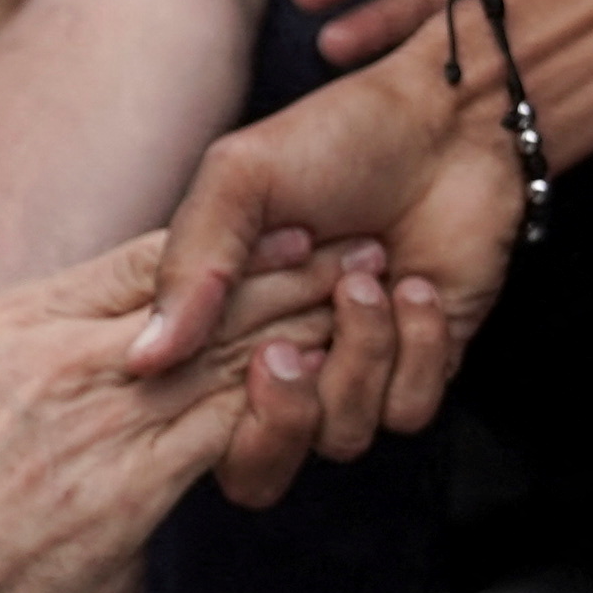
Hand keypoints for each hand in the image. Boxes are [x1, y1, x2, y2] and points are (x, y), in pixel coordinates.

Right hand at [0, 241, 332, 592]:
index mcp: (8, 325)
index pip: (133, 262)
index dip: (207, 243)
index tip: (261, 223)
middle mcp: (66, 356)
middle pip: (201, 294)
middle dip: (281, 268)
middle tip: (349, 244)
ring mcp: (108, 418)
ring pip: (232, 353)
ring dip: (306, 325)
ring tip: (370, 301)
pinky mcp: (139, 487)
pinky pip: (231, 429)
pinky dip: (287, 402)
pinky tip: (334, 385)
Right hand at [134, 48, 508, 501]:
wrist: (446, 120)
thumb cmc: (335, 138)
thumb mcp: (237, 181)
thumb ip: (191, 267)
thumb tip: (146, 359)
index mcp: (221, 325)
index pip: (190, 419)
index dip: (207, 404)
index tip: (239, 342)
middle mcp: (281, 362)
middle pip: (257, 471)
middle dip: (278, 414)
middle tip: (285, 348)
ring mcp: (352, 371)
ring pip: (340, 437)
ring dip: (355, 357)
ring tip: (366, 276)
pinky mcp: (420, 369)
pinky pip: (406, 412)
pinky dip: (412, 351)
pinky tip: (414, 288)